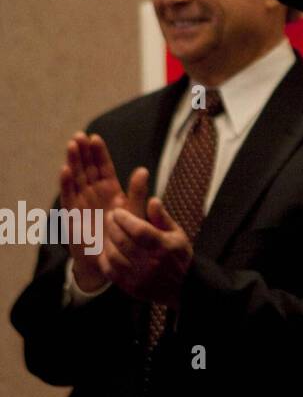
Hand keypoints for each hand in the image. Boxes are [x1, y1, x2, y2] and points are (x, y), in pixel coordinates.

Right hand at [61, 133, 147, 290]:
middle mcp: (95, 194)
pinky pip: (68, 196)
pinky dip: (66, 183)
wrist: (111, 260)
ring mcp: (83, 203)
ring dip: (73, 162)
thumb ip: (137, 192)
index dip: (99, 153)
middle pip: (88, 169)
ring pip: (77, 178)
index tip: (94, 137)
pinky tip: (65, 169)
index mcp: (111, 191)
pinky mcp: (73, 215)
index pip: (104, 167)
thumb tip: (143, 169)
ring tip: (71, 146)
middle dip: (83, 152)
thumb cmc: (125, 235)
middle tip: (79, 136)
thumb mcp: (135, 212)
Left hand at [99, 177, 192, 308]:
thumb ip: (162, 217)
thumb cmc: (179, 255)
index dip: (125, 219)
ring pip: (114, 255)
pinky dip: (105, 259)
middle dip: (112, 226)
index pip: (139, 230)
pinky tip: (107, 250)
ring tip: (109, 232)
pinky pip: (111, 271)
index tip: (118, 212)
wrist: (183, 286)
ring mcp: (140, 276)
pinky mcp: (131, 287)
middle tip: (110, 217)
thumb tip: (152, 200)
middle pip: (123, 241)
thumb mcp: (177, 233)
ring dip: (107, 241)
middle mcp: (151, 262)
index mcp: (164, 246)